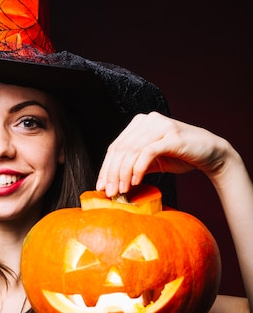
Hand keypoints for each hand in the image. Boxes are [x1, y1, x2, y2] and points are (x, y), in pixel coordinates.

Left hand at [96, 112, 228, 196]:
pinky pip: (147, 152)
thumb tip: (112, 182)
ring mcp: (160, 126)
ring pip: (132, 150)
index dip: (106, 168)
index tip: (101, 186)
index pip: (115, 146)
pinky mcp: (171, 135)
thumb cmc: (180, 156)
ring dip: (124, 173)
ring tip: (122, 190)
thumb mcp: (152, 161)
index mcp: (139, 123)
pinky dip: (138, 169)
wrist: (210, 153)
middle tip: (109, 192)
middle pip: (121, 149)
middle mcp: (148, 120)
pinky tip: (135, 182)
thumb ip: (134, 165)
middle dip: (112, 173)